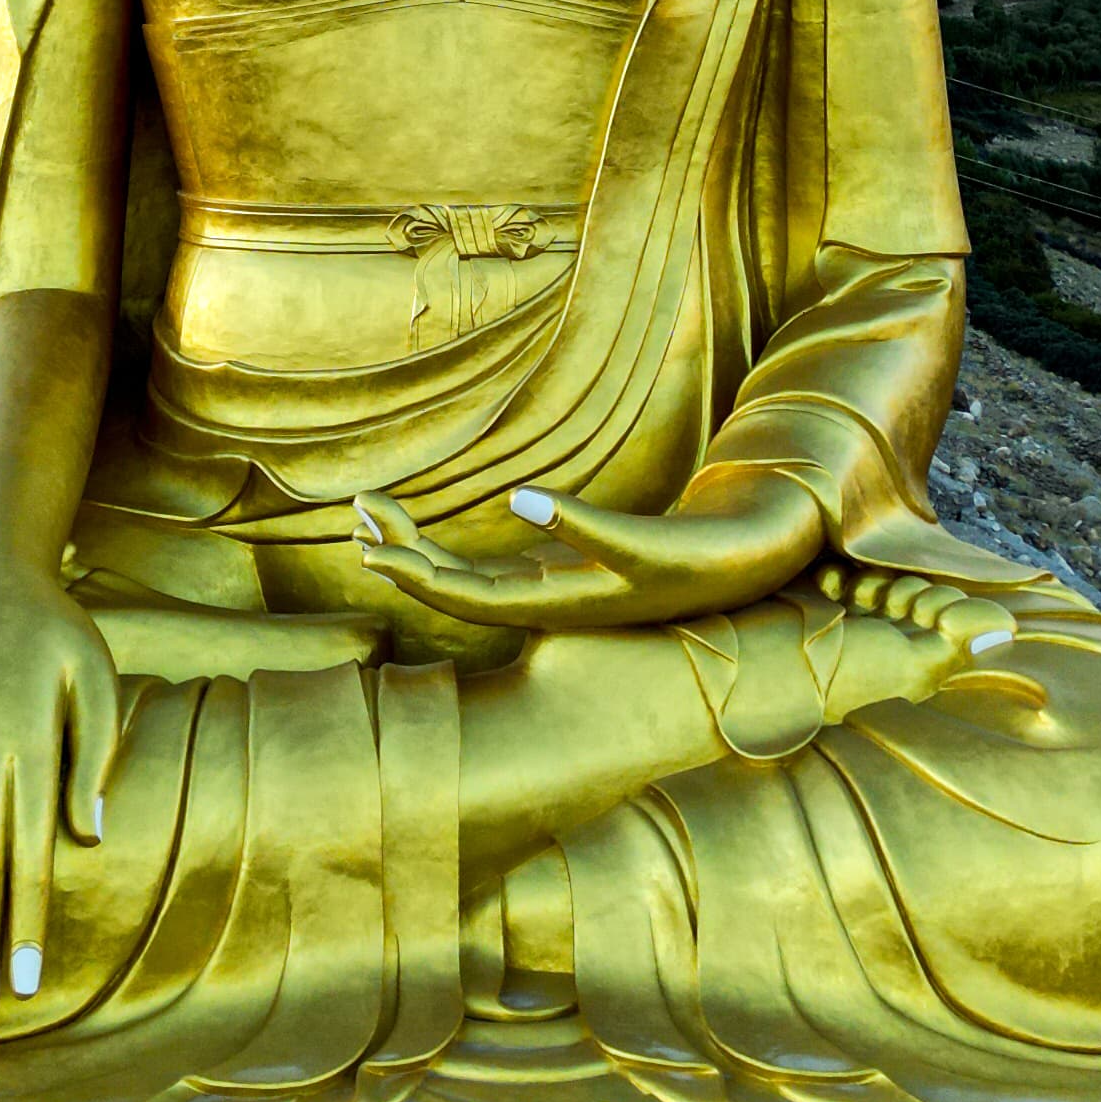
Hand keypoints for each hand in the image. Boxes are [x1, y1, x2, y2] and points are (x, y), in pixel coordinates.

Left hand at [351, 466, 821, 632]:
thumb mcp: (641, 542)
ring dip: (419, 548)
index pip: (467, 597)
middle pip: (454, 586)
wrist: (745, 562)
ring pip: (466, 574)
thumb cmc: (696, 556)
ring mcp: (550, 585)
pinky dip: (450, 545)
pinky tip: (419, 529)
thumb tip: (514, 498)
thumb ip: (579, 524)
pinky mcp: (560, 567)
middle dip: (402, 552)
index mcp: (557, 603)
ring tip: (370, 516)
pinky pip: (487, 562)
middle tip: (356, 511)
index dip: (415, 574)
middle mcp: (544, 600)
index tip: (369, 544)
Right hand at [816, 564, 1022, 720]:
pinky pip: (846, 573)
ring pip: (886, 580)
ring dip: (870, 581)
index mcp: (912, 664)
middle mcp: (889, 643)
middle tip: (876, 606)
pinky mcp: (825, 603)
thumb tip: (1006, 627)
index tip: (916, 615)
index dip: (937, 604)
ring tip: (847, 596)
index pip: (948, 615)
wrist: (760, 664)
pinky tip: (827, 586)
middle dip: (903, 591)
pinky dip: (838, 575)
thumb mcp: (905, 664)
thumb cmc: (834, 673)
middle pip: (919, 593)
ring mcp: (856, 623)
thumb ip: (954, 644)